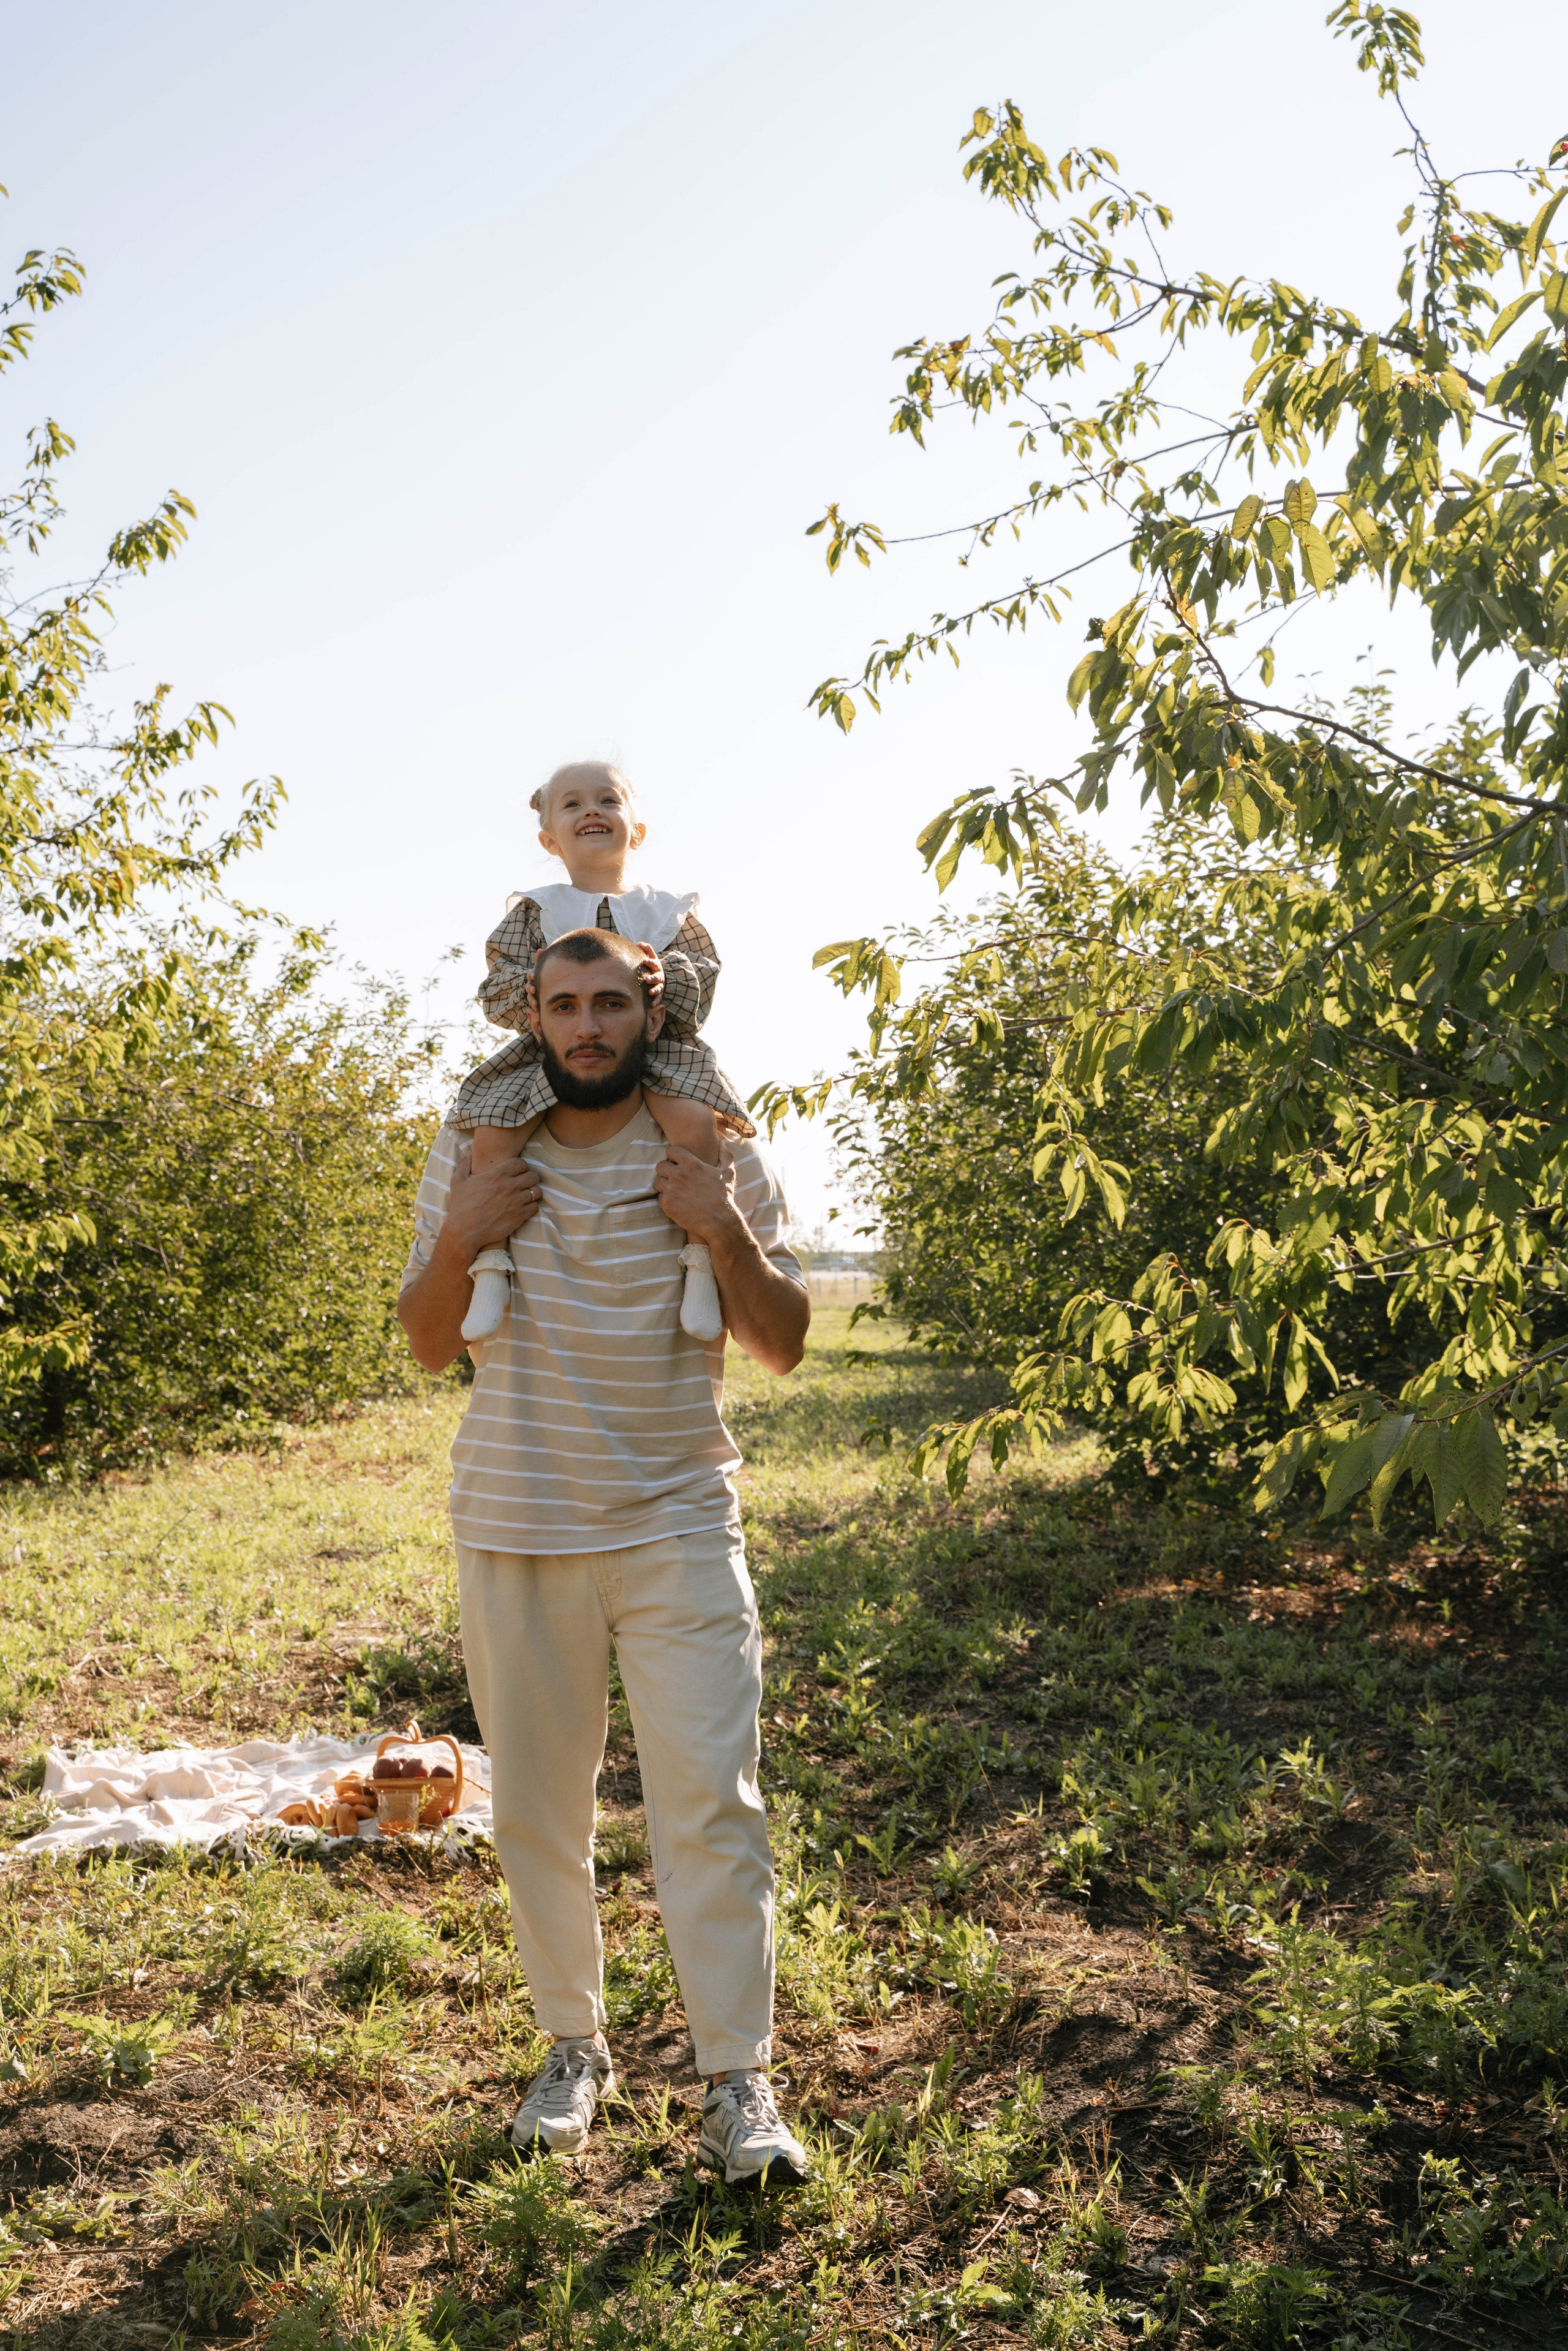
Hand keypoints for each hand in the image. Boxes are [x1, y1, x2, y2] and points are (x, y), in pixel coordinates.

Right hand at [439, 1145, 542, 1263]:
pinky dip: (531, 1207)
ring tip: (525, 1196)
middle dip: (529, 1179)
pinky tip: (523, 1208)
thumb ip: (465, 1163)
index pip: (521, 1163)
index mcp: (497, 1175)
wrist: (464, 1231)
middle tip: (523, 1184)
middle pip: (533, 1176)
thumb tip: (470, 1152)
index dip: (520, 1167)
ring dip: (532, 1193)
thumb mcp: (458, 1181)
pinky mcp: (519, 1216)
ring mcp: (516, 1202)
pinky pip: (535, 1207)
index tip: (516, 1173)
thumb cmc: (460, 1206)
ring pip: (537, 1192)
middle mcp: (509, 1186)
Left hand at [635, 941, 665, 1004]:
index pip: (653, 963)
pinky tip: (652, 1005)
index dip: (649, 961)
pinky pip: (658, 998)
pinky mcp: (659, 993)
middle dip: (652, 978)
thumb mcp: (651, 957)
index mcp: (656, 966)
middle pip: (657, 977)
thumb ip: (647, 950)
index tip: (644, 960)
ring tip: (650, 992)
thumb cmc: (652, 966)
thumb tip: (639, 943)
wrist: (661, 976)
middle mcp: (659, 976)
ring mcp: (660, 985)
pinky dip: (656, 1001)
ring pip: (658, 988)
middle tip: (647, 979)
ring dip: (655, 990)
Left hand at [652, 1144, 739, 1246]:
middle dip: (666, 1171)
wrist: (719, 1221)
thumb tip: (721, 1142)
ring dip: (664, 1185)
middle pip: (660, 1165)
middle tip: (674, 1178)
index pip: (671, 1151)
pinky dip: (666, 1199)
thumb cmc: (724, 1196)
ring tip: (674, 1190)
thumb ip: (725, 1155)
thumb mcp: (728, 1173)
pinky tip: (676, 1202)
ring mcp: (671, 1189)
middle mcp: (679, 1174)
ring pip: (657, 1181)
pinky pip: (659, 1197)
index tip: (677, 1162)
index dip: (673, 1156)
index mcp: (691, 1164)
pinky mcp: (666, 1204)